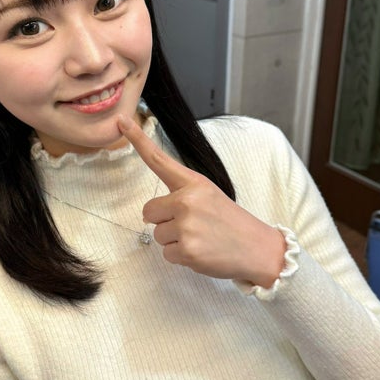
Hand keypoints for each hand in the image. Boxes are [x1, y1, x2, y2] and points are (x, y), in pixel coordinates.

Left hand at [117, 116, 285, 286]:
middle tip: (192, 226)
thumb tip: (149, 213)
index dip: (137, 140)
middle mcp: (187, 201)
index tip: (121, 121)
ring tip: (201, 239)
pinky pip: (167, 254)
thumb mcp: (209, 196)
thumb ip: (180, 196)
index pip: (159, 159)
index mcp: (194, 183)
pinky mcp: (187, 250)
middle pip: (149, 211)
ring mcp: (187, 226)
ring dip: (175, 241)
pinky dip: (181, 257)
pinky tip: (202, 252)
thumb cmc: (231, 223)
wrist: (258, 248)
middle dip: (163, 221)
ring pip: (158, 235)